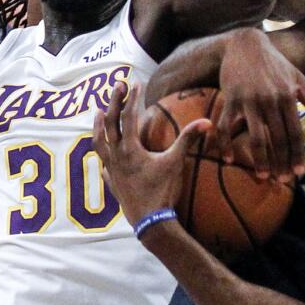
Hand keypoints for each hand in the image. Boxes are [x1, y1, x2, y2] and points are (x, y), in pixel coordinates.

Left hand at [93, 82, 210, 224]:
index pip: (129, 116)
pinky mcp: (111, 182)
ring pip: (99, 142)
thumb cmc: (162, 191)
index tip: (135, 83)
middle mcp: (116, 156)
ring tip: (98, 112)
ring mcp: (111, 169)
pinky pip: (102, 164)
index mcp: (130, 148)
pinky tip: (104, 154)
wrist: (150, 221)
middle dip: (114, 102)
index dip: (132, 98)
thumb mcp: (176, 162)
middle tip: (116, 86)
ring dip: (98, 126)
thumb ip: (188, 140)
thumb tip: (206, 122)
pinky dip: (102, 154)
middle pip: (110, 123)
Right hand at [216, 29, 304, 180]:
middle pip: (277, 139)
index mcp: (288, 96)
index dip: (297, 153)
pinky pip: (226, 126)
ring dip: (259, 159)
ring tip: (262, 176)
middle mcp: (270, 100)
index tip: (299, 172)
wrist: (245, 43)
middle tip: (281, 180)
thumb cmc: (274, 63)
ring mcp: (249, 100)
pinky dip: (226, 144)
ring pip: (255, 137)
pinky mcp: (230, 99)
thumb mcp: (298, 78)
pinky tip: (228, 160)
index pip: (295, 132)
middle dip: (280, 162)